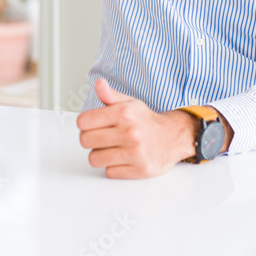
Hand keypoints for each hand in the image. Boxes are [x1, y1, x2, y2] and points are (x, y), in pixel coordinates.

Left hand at [76, 79, 194, 178]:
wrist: (172, 137)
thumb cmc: (145, 121)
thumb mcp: (129, 103)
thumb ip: (110, 95)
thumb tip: (99, 84)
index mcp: (124, 113)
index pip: (83, 122)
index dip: (85, 123)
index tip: (92, 124)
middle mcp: (130, 132)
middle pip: (85, 141)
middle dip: (90, 139)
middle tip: (101, 136)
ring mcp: (135, 153)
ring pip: (94, 159)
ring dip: (100, 154)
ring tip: (112, 148)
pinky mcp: (139, 170)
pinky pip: (109, 172)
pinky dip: (113, 166)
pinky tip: (123, 158)